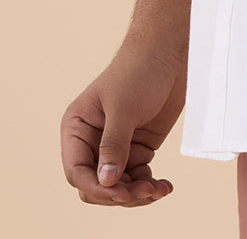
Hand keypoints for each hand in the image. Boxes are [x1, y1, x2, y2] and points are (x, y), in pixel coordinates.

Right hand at [60, 45, 186, 206]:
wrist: (168, 52)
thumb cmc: (139, 70)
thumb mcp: (123, 107)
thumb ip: (113, 145)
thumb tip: (106, 182)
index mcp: (77, 128)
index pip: (77, 172)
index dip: (97, 187)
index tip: (121, 193)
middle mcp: (93, 142)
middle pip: (97, 185)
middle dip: (120, 194)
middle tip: (145, 191)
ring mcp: (116, 147)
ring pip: (118, 187)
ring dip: (137, 193)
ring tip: (158, 189)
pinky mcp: (138, 149)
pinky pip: (137, 179)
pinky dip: (149, 186)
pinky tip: (164, 186)